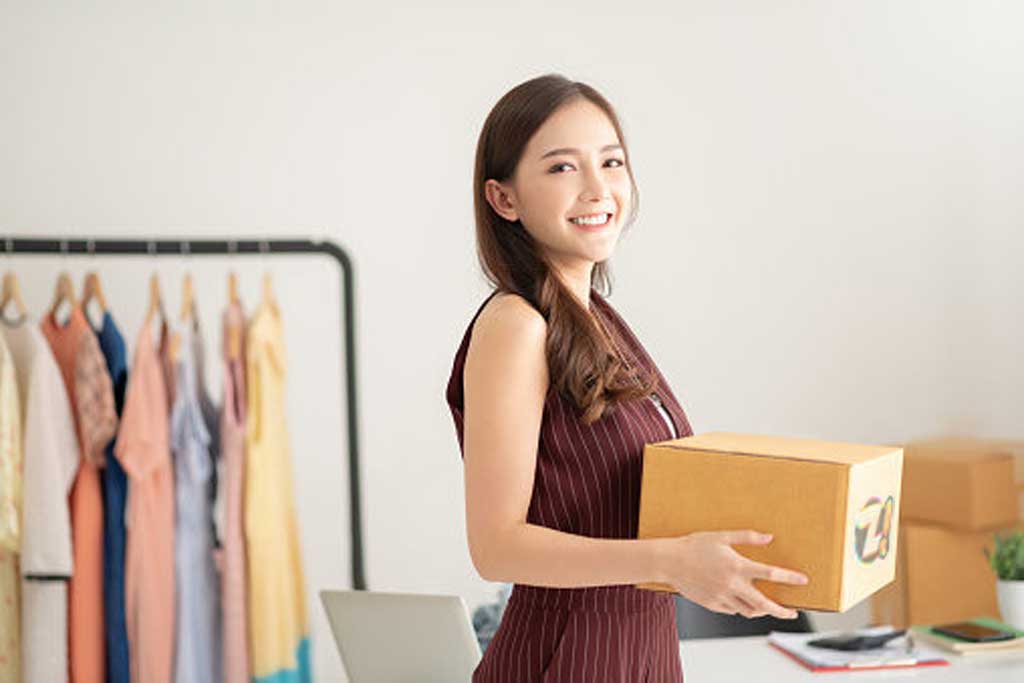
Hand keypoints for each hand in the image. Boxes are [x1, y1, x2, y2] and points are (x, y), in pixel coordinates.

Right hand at [658, 530, 807, 619]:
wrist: (669, 561)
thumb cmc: (693, 546)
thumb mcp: (721, 536)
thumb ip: (747, 537)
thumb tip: (768, 537)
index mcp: (737, 566)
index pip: (770, 574)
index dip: (789, 578)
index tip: (802, 581)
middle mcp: (732, 585)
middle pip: (764, 604)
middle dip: (781, 611)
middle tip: (791, 613)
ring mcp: (722, 597)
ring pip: (748, 611)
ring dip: (760, 610)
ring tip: (766, 607)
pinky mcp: (712, 605)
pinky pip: (732, 611)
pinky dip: (739, 608)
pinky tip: (739, 600)